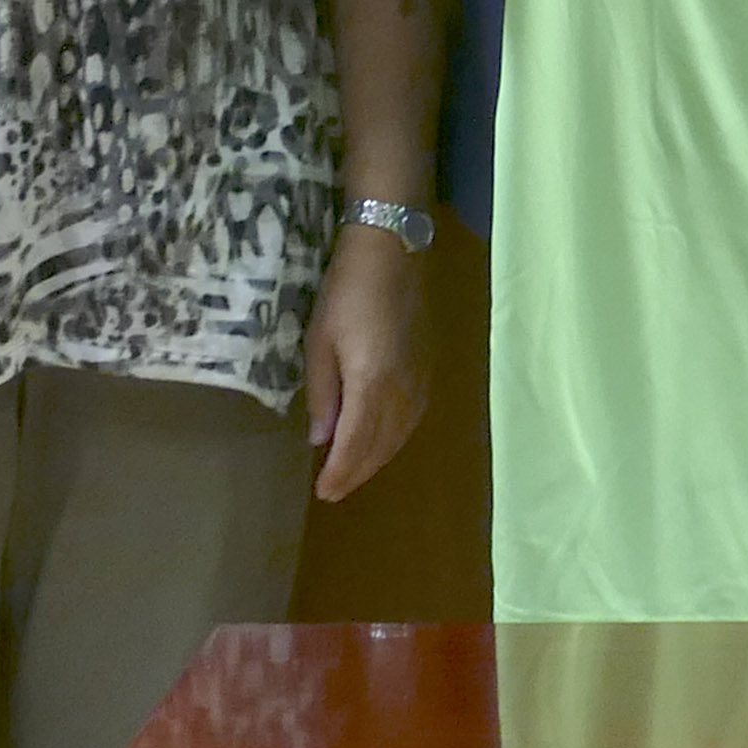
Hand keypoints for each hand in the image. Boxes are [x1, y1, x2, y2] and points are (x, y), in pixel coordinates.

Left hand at [306, 216, 427, 503]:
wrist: (391, 254)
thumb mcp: (319, 342)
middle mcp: (402, 390)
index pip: (356, 445)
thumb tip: (322, 438)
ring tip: (355, 472)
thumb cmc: (346, 293)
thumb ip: (322, 394)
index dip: (340, 473)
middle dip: (357, 472)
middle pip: (381, 446)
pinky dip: (395, 439)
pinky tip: (384, 441)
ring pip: (400, 436)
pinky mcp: (428, 370)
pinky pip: (413, 418)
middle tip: (335, 491)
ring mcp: (420, 380)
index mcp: (371, 384)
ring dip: (377, 459)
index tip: (323, 493)